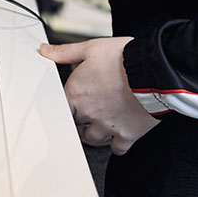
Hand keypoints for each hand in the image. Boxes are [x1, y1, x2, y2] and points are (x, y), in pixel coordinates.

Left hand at [38, 36, 160, 154]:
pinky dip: (117, 144)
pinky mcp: (127, 135)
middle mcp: (89, 112)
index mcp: (76, 93)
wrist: (151, 71)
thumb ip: (65, 52)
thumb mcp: (90, 48)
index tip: (72, 102)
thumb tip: (46, 50)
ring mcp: (107, 126)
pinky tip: (119, 136)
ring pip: (93, 139)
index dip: (67, 105)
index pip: (61, 107)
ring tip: (101, 123)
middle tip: (90, 110)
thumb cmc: (124, 58)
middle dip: (81, 118)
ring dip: (95, 132)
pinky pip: (117, 148)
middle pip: (76, 124)